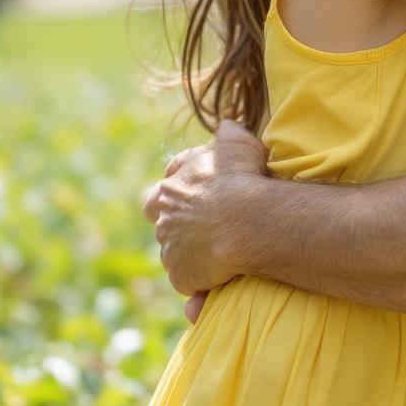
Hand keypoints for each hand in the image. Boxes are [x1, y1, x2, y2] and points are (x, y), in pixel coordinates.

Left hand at [142, 120, 267, 301]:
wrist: (245, 220)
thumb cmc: (240, 177)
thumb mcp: (236, 141)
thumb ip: (228, 131)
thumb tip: (225, 124)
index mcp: (169, 189)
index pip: (160, 192)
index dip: (177, 193)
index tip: (196, 194)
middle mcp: (164, 219)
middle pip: (165, 224)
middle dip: (182, 224)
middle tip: (208, 224)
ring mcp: (171, 250)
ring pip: (177, 252)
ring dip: (193, 251)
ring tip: (222, 250)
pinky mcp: (182, 276)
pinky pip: (190, 280)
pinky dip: (201, 279)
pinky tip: (222, 275)